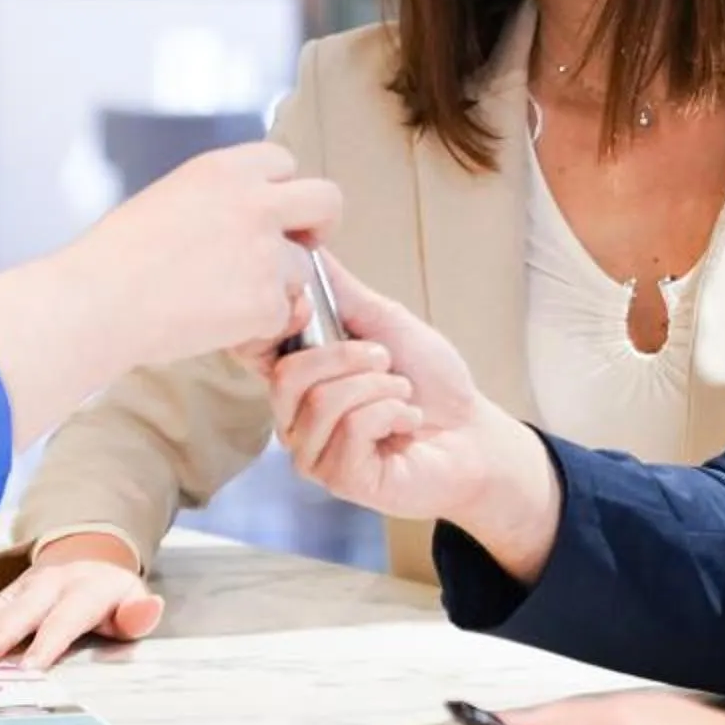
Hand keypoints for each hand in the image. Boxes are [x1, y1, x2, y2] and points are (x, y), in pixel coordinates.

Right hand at [0, 534, 161, 667]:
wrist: (86, 556)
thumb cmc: (109, 595)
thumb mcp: (131, 601)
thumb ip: (137, 613)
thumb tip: (150, 610)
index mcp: (82, 590)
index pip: (65, 618)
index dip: (48, 642)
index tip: (29, 668)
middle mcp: (47, 585)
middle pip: (21, 610)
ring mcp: (18, 588)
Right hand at [62, 143, 342, 363]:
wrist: (97, 302)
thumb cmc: (114, 258)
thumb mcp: (169, 197)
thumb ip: (218, 199)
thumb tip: (243, 217)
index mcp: (225, 169)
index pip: (284, 161)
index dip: (281, 190)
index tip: (273, 213)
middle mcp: (255, 203)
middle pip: (326, 200)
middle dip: (320, 224)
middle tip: (301, 247)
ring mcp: (266, 253)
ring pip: (304, 268)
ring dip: (277, 285)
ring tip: (225, 300)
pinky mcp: (266, 301)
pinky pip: (283, 314)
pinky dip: (259, 326)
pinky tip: (217, 324)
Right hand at [262, 255, 560, 573]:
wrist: (474, 431)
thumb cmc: (431, 380)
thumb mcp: (384, 322)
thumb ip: (340, 292)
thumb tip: (306, 245)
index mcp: (298, 378)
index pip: (251, 351)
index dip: (273, 326)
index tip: (310, 306)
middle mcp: (294, 418)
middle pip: (287, 376)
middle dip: (349, 357)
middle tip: (386, 360)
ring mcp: (313, 453)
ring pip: (323, 402)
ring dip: (380, 387)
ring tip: (402, 395)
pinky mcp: (339, 479)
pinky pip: (352, 429)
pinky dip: (391, 413)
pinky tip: (406, 423)